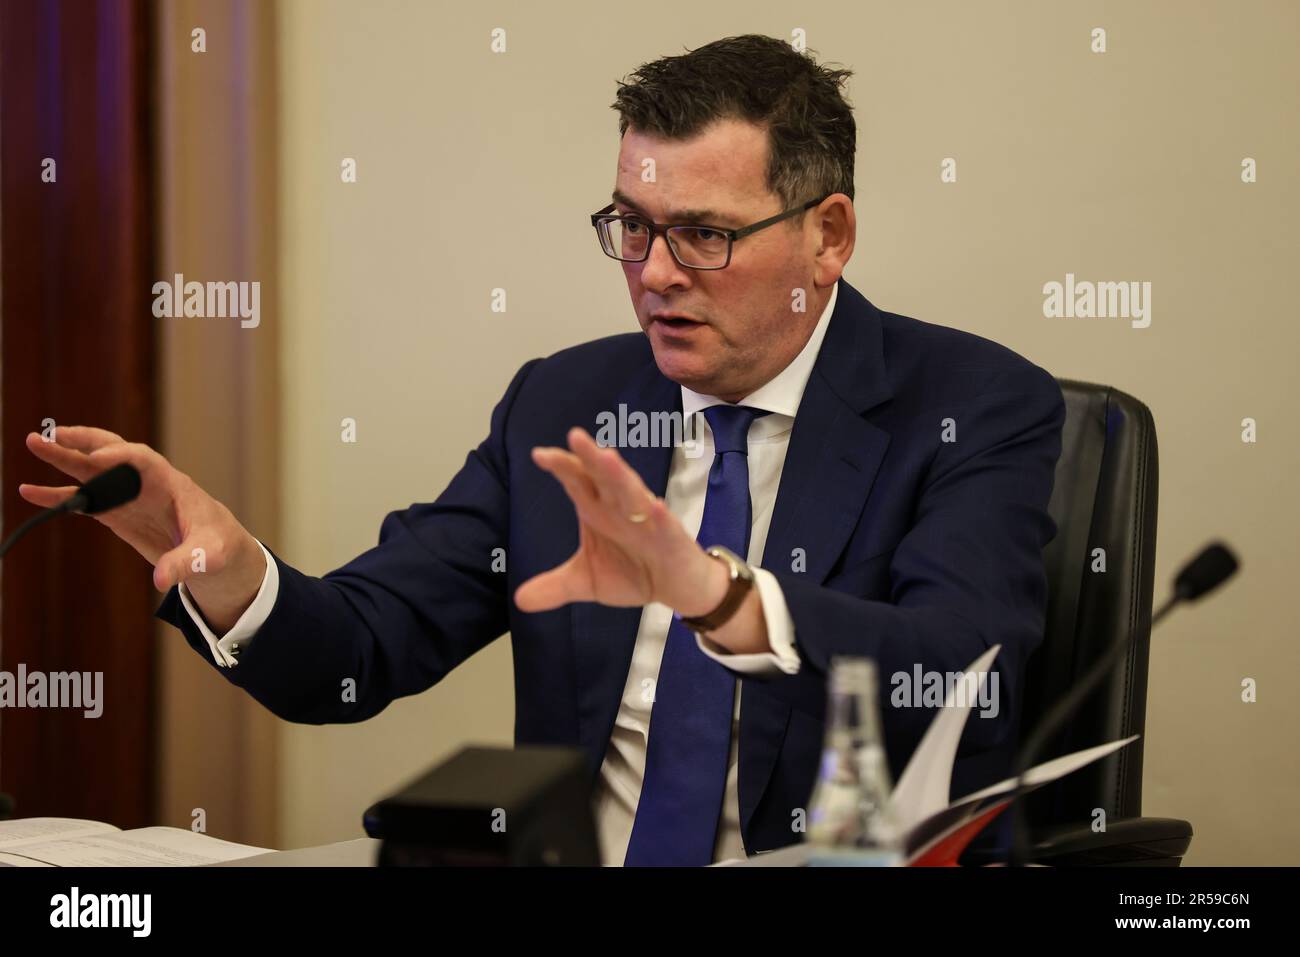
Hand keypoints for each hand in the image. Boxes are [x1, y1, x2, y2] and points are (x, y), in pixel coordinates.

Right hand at [19, 426, 264, 630]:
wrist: (216, 551)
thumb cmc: (219, 546)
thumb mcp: (210, 557)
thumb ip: (186, 564)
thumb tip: (161, 580)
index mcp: (172, 484)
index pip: (144, 459)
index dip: (122, 455)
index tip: (100, 457)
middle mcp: (146, 484)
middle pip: (113, 452)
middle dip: (85, 440)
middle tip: (53, 433)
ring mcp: (129, 496)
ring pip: (93, 471)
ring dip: (64, 457)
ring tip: (33, 442)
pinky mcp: (117, 513)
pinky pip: (84, 500)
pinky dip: (58, 496)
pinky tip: (30, 491)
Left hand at [514, 428, 726, 618]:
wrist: (678, 587)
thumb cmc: (634, 571)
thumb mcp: (588, 581)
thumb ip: (555, 586)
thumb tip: (519, 600)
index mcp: (598, 510)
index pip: (578, 481)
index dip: (562, 467)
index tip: (539, 455)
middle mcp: (620, 508)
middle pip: (603, 477)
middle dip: (590, 457)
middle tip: (574, 437)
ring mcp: (648, 520)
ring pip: (633, 493)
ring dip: (621, 476)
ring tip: (607, 458)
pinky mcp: (671, 538)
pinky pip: (665, 525)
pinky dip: (660, 515)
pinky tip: (654, 505)